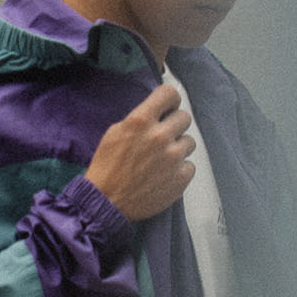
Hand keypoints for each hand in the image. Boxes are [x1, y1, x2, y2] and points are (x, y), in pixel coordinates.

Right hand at [85, 80, 195, 220]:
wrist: (106, 202)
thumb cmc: (106, 168)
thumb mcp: (114, 133)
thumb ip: (138, 119)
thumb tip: (157, 111)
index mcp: (140, 121)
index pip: (170, 94)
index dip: (169, 100)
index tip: (167, 107)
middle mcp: (159, 136)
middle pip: (184, 117)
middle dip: (174, 125)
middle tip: (162, 137)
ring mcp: (172, 158)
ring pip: (189, 141)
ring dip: (178, 148)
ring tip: (162, 159)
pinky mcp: (180, 178)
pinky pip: (190, 165)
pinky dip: (179, 169)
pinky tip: (164, 174)